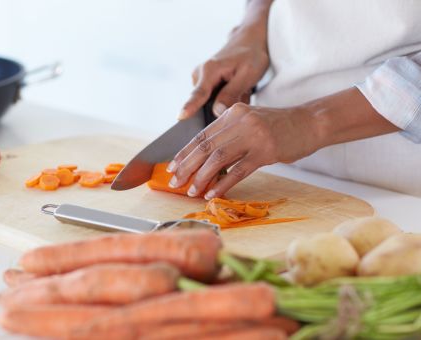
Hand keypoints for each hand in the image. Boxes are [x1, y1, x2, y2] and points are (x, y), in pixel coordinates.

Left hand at [168, 103, 318, 198]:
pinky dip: (223, 183)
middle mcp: (240, 121)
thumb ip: (228, 134)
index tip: (171, 167)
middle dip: (187, 166)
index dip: (184, 153)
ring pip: (218, 159)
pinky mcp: (266, 151)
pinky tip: (213, 193)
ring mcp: (254, 136)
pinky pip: (238, 170)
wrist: (310, 123)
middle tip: (174, 182)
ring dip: (202, 177)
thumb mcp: (249, 122)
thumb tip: (203, 159)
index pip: (202, 135)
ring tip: (191, 190)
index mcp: (232, 113)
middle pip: (206, 147)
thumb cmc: (278, 127)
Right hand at [179, 25, 269, 119]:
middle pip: (203, 102)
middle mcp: (199, 74)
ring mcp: (199, 78)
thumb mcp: (247, 74)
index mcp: (210, 70)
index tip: (180, 117)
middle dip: (221, 106)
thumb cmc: (250, 56)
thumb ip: (231, 93)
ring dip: (226, 100)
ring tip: (240, 88)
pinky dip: (225, 97)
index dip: (190, 107)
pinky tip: (234, 88)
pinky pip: (211, 98)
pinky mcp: (202, 82)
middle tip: (241, 93)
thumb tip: (216, 111)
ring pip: (209, 102)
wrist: (248, 41)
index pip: (198, 93)